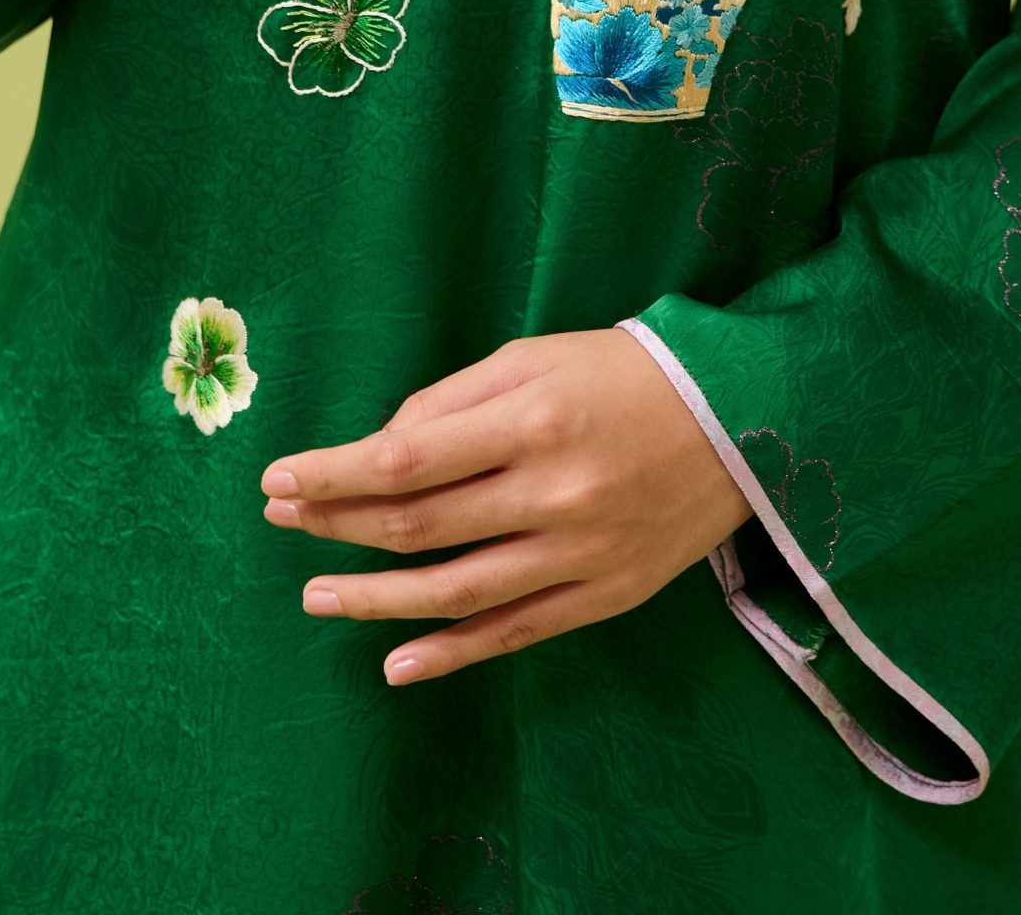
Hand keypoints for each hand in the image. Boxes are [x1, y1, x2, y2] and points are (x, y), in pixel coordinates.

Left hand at [259, 329, 753, 684]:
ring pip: (453, 592)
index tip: (278, 479)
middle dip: (337, 526)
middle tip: (282, 524)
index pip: (404, 458)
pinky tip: (395, 663)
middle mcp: (551, 492)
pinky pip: (513, 635)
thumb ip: (454, 401)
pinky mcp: (604, 596)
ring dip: (373, 599)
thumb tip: (381, 448)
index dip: (332, 475)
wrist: (742, 418)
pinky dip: (449, 655)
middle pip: (419, 525)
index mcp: (530, 420)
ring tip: (315, 596)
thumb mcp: (535, 357)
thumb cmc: (623, 373)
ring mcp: (579, 554)